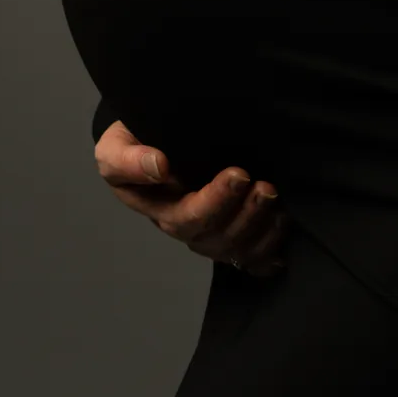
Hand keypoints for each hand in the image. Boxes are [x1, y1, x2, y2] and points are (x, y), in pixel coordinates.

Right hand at [94, 117, 287, 276]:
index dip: (216, 202)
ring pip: (237, 250)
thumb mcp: (116, 145)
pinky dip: (269, 255)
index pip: (188, 218)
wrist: (152, 136)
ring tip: (280, 206)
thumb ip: (128, 159)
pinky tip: (281, 238)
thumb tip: (159, 166)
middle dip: (246, 216)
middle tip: (267, 188)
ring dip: (263, 232)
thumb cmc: (136, 141)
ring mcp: (210, 233)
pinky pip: (251, 260)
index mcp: (160, 209)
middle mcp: (186, 226)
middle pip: (216, 239)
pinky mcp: (231, 233)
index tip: (239, 174)